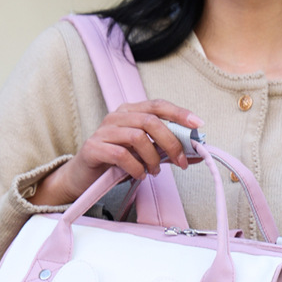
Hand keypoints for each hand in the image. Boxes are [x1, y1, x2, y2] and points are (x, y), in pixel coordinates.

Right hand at [31, 100, 203, 205]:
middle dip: (170, 142)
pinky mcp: (94, 148)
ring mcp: (103, 131)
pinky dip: (136, 167)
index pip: (158, 105)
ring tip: (154, 172)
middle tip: (179, 161)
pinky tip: (139, 175)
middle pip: (150, 121)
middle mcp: (116, 117)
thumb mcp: (144, 154)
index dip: (179, 113)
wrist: (83, 177)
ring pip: (137, 137)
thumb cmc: (115, 163)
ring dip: (153, 158)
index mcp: (129, 112)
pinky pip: (121, 155)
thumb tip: (196, 153)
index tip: (197, 124)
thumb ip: (167, 151)